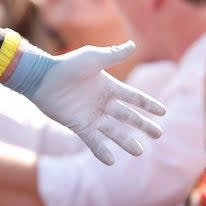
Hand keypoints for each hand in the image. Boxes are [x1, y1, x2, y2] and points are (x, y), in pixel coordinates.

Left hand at [11, 42, 165, 164]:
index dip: (148, 105)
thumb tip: (132, 44)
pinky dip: (101, 150)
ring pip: (113, 131)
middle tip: (158, 134)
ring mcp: (90, 115)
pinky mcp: (78, 125)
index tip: (163, 112)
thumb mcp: (93, 59)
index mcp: (108, 87)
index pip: (134, 97)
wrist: (42, 78)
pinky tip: (111, 161)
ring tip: (139, 152)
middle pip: (128, 116)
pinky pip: (92, 140)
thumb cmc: (67, 65)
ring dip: (126, 141)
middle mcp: (102, 103)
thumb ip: (113, 55)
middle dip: (143, 125)